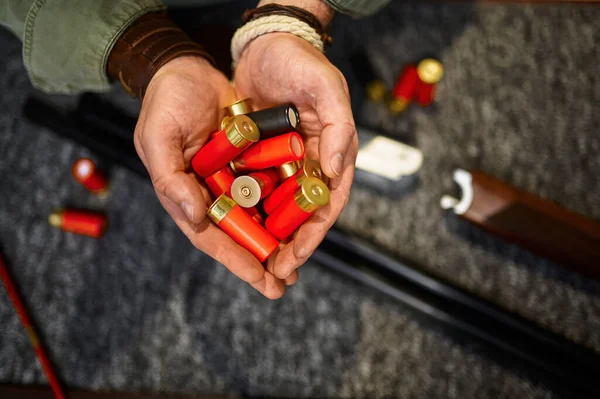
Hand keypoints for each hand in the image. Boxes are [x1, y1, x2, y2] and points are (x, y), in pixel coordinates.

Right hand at [134, 56, 294, 298]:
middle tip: (284, 285)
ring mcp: (230, 179)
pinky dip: (282, 205)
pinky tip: (302, 220)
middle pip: (238, 235)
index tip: (261, 280)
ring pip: (256, 216)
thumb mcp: (158, 137)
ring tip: (297, 262)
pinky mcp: (248, 162)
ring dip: (275, 240)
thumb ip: (170, 178)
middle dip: (260, 261)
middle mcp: (209, 194)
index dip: (236, 261)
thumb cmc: (165, 103)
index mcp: (185, 196)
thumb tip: (196, 218)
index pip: (211, 237)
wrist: (185, 69)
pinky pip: (267, 187)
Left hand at [234, 33, 357, 279]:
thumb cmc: (302, 63)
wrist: (268, 43)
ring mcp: (283, 163)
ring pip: (276, 209)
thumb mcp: (327, 88)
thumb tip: (336, 172)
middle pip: (300, 216)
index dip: (312, 235)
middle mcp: (309, 165)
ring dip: (267, 238)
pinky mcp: (258, 157)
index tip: (294, 258)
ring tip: (254, 265)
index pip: (325, 205)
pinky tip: (235, 231)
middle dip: (288, 247)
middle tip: (272, 275)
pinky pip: (253, 189)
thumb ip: (340, 128)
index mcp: (332, 155)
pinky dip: (248, 211)